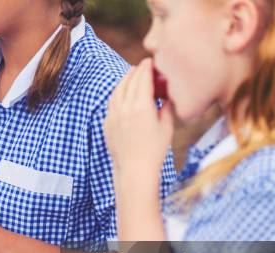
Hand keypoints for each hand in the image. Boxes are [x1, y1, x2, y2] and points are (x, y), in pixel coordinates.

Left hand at [103, 58, 174, 180]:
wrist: (134, 169)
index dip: (146, 67)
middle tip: (143, 65)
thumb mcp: (166, 127)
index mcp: (141, 107)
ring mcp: (113, 116)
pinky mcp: (107, 124)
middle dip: (136, 71)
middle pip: (129, 82)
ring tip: (131, 75)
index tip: (150, 60)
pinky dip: (117, 93)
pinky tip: (122, 93)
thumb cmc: (155, 150)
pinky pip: (111, 103)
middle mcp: (124, 108)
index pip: (142, 79)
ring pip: (117, 91)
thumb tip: (167, 95)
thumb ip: (166, 107)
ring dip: (124, 80)